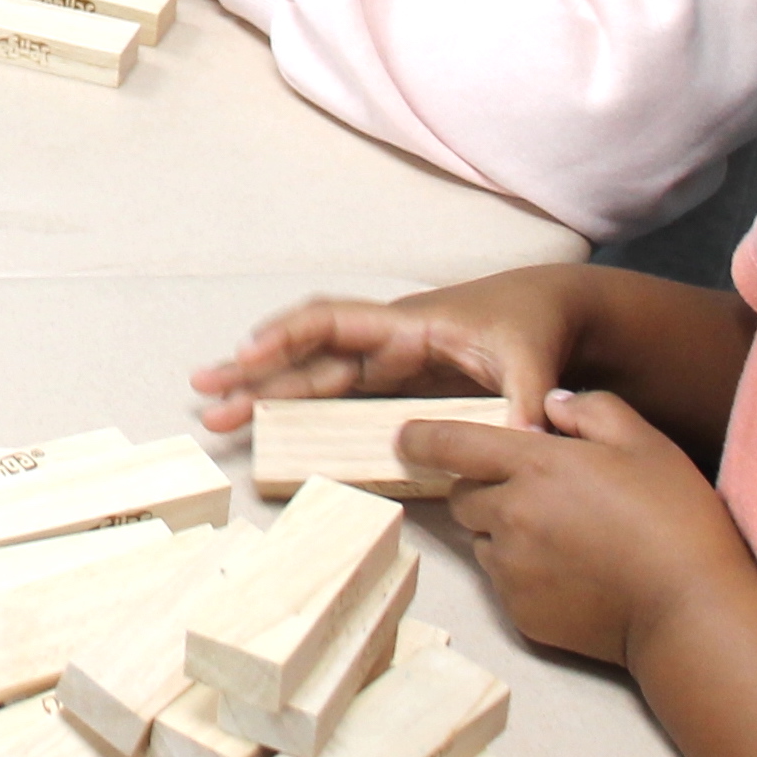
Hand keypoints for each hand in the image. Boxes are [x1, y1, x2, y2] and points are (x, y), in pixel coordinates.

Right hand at [191, 268, 584, 432]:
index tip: (249, 354)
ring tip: (218, 411)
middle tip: (205, 391)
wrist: (551, 315)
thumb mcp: (533, 361)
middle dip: (255, 370)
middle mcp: (385, 342)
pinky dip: (302, 406)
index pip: (332, 322)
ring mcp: (387, 365)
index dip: (287, 337)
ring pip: (313, 376)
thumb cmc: (534, 326)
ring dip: (266, 392)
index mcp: (407, 325)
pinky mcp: (396, 388)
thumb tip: (520, 441)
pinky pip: (338, 395)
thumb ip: (523, 401)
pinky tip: (273, 422)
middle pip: (306, 353)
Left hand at [411, 390, 756, 667]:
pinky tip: (570, 573)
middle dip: (486, 488)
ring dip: (502, 531)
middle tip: (538, 494)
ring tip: (562, 537)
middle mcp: (508, 515)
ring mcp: (510, 568)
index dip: (420, 438)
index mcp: (532, 465)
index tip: (406, 437)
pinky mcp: (519, 612)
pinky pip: (501, 582)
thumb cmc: (676, 521)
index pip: (449, 443)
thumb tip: (552, 403)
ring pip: (481, 539)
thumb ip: (592, 410)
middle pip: (463, 494)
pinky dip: (521, 572)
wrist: (692, 612)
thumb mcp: (645, 444)